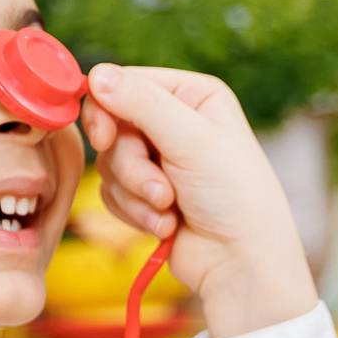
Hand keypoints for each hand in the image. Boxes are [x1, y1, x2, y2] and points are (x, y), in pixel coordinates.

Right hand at [80, 64, 318, 337]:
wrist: (240, 263)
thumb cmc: (234, 197)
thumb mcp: (192, 140)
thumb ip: (142, 103)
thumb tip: (96, 73)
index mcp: (192, 96)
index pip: (125, 84)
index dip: (106, 110)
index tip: (104, 138)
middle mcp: (174, 122)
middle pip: (111, 127)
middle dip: (132, 166)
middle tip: (160, 191)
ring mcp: (159, 160)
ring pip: (109, 164)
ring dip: (137, 194)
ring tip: (170, 210)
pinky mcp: (146, 195)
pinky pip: (112, 194)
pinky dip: (135, 213)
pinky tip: (168, 226)